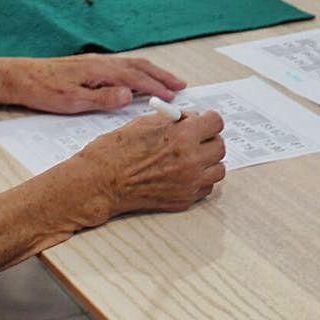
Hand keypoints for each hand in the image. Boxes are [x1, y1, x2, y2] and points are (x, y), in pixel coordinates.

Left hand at [0, 55, 186, 113]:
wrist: (18, 77)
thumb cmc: (42, 90)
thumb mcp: (71, 100)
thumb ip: (102, 98)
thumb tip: (128, 95)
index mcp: (100, 70)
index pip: (136, 77)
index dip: (157, 87)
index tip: (174, 96)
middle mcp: (101, 62)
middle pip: (139, 67)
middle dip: (162, 76)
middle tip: (182, 86)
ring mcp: (96, 63)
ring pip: (132, 65)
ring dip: (152, 73)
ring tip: (168, 81)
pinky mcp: (90, 66)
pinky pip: (122, 66)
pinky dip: (138, 72)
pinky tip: (139, 79)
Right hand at [78, 110, 226, 216]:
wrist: (100, 182)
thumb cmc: (115, 151)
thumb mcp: (145, 123)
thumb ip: (173, 121)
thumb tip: (190, 119)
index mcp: (183, 136)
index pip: (215, 123)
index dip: (207, 120)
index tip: (202, 122)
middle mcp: (191, 160)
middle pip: (220, 146)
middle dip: (208, 140)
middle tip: (196, 139)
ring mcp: (189, 183)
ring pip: (218, 169)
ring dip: (208, 161)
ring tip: (190, 158)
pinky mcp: (184, 199)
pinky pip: (206, 187)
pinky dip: (200, 180)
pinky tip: (183, 174)